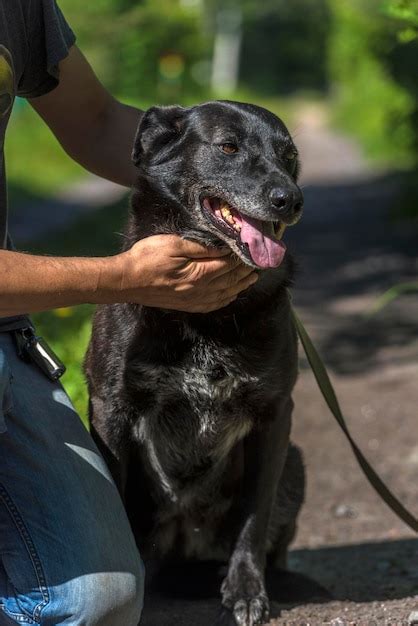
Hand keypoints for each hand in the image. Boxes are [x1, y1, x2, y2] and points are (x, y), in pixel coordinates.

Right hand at [111, 235, 257, 312]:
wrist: (127, 281)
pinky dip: (227, 299)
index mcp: (199, 273)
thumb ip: (200, 247)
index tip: (252, 250)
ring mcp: (194, 300)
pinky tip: (232, 295)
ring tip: (252, 278)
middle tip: (259, 263)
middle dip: (246, 271)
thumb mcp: (173, 244)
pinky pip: (214, 305)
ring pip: (225, 294)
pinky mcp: (187, 305)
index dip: (242, 258)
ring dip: (241, 285)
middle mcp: (200, 290)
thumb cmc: (146, 258)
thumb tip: (223, 247)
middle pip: (230, 280)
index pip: (228, 265)